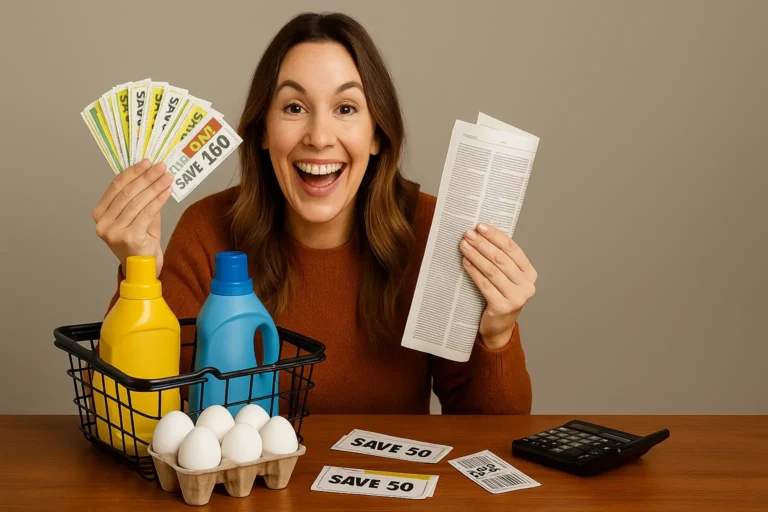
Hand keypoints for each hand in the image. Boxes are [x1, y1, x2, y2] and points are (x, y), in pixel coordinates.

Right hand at [92, 159, 173, 277]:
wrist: (144, 268)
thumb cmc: (141, 240)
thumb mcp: (139, 215)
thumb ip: (141, 197)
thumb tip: (152, 173)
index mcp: (100, 214)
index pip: (116, 187)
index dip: (133, 172)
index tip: (148, 162)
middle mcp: (103, 223)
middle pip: (127, 193)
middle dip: (146, 177)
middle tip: (161, 167)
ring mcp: (114, 232)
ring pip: (138, 202)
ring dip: (155, 186)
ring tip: (167, 177)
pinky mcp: (128, 238)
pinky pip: (147, 213)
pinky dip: (159, 200)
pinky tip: (167, 191)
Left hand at [459, 223, 537, 349]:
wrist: (498, 327)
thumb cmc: (499, 297)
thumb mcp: (505, 278)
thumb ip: (500, 261)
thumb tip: (480, 235)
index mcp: (530, 274)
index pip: (513, 249)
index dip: (496, 236)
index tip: (480, 226)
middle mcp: (527, 285)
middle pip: (502, 259)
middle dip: (483, 244)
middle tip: (468, 234)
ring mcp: (517, 297)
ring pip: (493, 271)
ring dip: (476, 255)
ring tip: (463, 245)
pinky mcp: (503, 307)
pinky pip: (485, 285)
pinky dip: (474, 272)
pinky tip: (465, 262)